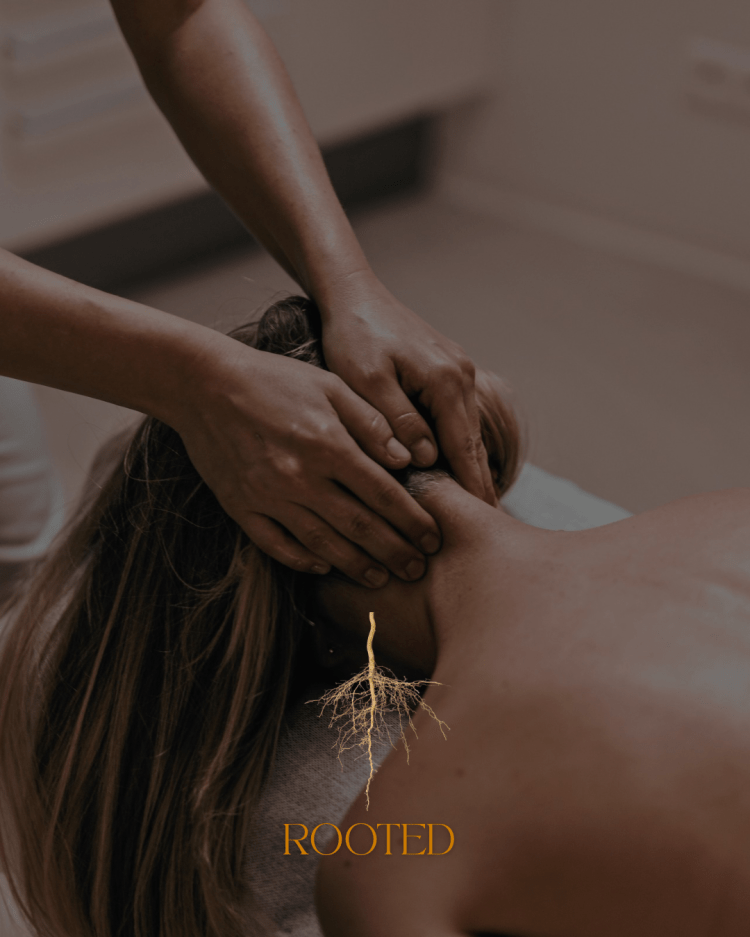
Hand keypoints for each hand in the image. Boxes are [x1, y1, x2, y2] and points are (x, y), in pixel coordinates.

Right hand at [172, 334, 440, 585]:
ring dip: (355, 565)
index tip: (433, 538)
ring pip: (322, 543)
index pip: (383, 494)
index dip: (413, 520)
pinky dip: (302, 560)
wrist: (205, 385)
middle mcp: (301, 477)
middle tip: (418, 569)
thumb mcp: (331, 386)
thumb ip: (371, 424)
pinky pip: (276, 544)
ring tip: (381, 578)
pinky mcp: (241, 507)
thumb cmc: (275, 380)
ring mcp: (269, 496)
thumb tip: (407, 459)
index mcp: (329, 445)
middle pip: (359, 526)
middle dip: (394, 551)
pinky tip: (323, 569)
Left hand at [319, 274, 493, 503]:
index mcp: (445, 381)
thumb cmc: (354, 335)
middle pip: (473, 444)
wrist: (354, 294)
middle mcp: (461, 376)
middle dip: (479, 487)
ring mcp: (458, 372)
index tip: (480, 525)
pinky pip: (456, 417)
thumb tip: (424, 459)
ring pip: (466, 432)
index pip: (464, 449)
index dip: (472, 490)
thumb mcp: (367, 380)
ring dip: (469, 469)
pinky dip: (457, 446)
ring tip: (473, 512)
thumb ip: (396, 420)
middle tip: (486, 530)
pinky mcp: (446, 371)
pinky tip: (453, 470)